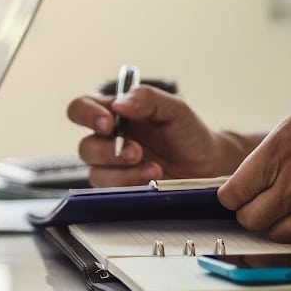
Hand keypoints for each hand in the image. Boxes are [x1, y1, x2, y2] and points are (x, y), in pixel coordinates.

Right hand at [67, 86, 254, 186]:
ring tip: (154, 169)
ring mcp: (112, 167)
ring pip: (96, 172)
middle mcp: (108, 139)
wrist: (209, 165)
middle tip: (135, 151)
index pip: (81, 108)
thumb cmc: (188, 133)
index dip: (86, 115)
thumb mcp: (174, 108)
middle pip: (85, 146)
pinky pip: (111, 191)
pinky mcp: (121, 189)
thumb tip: (120, 103)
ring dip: (123, 172)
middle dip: (110, 151)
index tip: (108, 122)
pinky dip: (132, 185)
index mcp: (113, 113)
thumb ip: (148, 99)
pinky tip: (153, 180)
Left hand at [217, 89, 290, 241]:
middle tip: (257, 203)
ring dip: (274, 225)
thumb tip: (254, 171)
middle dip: (248, 213)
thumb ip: (275, 149)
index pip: (233, 192)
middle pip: (249, 219)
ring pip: (275, 234)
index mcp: (280, 151)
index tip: (235, 193)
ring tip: (284, 209)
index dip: (230, 196)